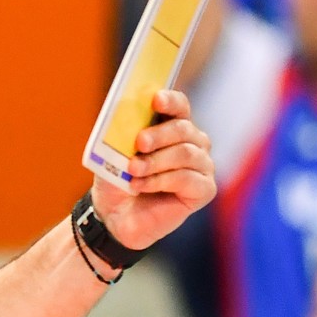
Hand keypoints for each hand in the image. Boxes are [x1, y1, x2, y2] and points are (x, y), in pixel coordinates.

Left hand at [91, 90, 216, 250]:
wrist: (114, 215)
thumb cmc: (117, 179)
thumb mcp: (111, 154)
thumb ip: (121, 135)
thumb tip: (124, 117)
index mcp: (173, 126)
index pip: (179, 106)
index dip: (170, 101)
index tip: (155, 100)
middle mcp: (194, 142)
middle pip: (183, 128)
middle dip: (159, 135)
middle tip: (139, 143)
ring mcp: (202, 165)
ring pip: (185, 153)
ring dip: (155, 162)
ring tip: (132, 171)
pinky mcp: (204, 190)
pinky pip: (187, 179)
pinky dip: (160, 181)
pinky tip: (140, 186)